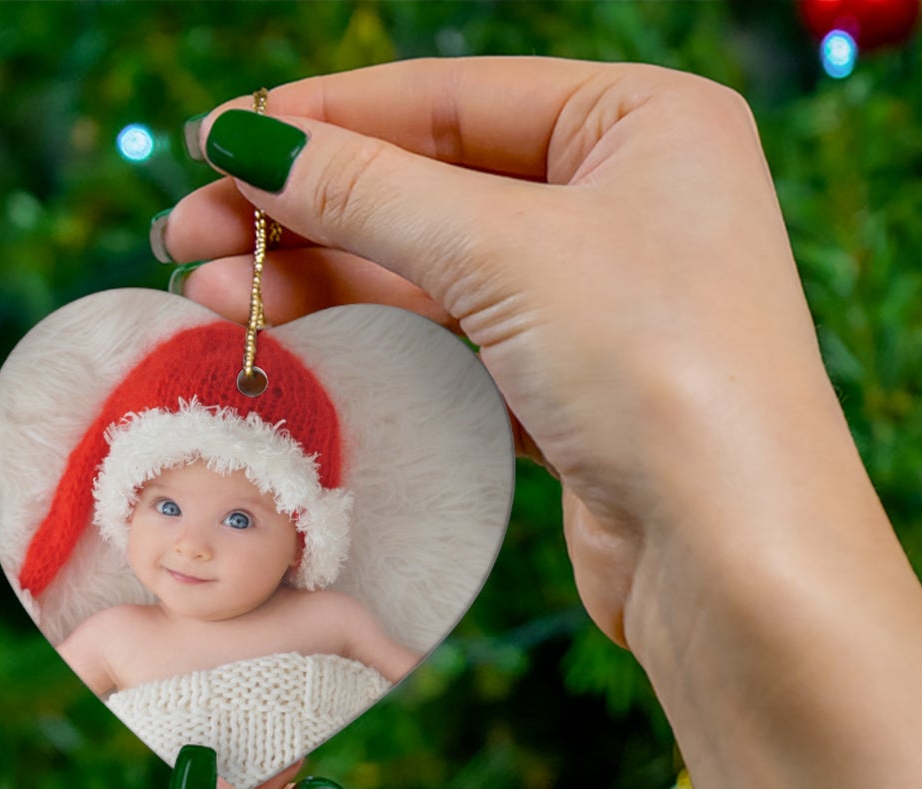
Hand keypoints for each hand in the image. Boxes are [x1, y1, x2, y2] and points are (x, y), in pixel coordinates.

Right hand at [160, 57, 856, 654]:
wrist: (733, 558)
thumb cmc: (658, 371)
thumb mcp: (506, 252)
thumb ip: (370, 190)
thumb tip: (248, 140)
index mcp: (646, 121)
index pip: (454, 97)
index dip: (326, 117)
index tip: (215, 140)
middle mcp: (633, 199)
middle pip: (436, 181)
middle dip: (309, 207)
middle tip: (188, 234)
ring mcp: (607, 298)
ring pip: (440, 265)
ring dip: (328, 275)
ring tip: (212, 292)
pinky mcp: (580, 388)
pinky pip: (461, 338)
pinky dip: (382, 335)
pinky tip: (300, 334)